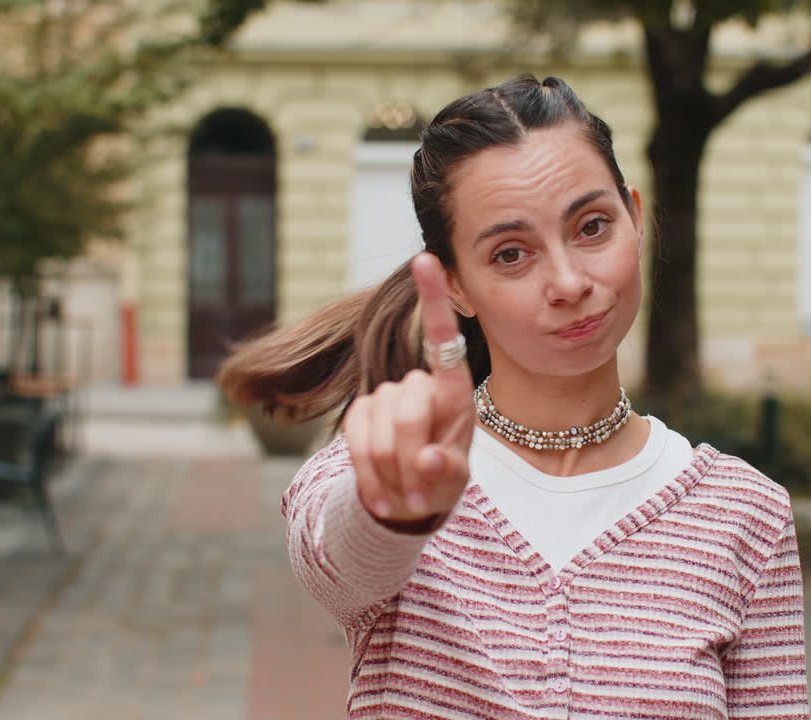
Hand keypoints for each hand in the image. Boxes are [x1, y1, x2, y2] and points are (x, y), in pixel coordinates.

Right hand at [344, 253, 475, 526]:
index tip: (425, 257)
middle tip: (422, 496)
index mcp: (453, 392)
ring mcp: (384, 396)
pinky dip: (370, 479)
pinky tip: (383, 497)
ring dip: (393, 475)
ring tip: (408, 497)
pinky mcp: (358, 414)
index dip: (434, 299)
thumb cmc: (440, 481)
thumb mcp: (453, 482)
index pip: (444, 339)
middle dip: (413, 462)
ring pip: (380, 435)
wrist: (406, 500)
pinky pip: (356, 444)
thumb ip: (447, 471)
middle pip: (409, 414)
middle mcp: (418, 385)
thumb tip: (428, 460)